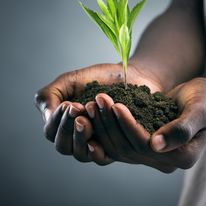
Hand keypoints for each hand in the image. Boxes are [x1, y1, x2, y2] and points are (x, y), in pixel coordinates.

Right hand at [35, 62, 161, 160]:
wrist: (131, 74)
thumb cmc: (100, 77)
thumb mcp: (70, 81)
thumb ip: (50, 94)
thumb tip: (46, 116)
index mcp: (65, 121)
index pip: (51, 130)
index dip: (57, 120)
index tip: (70, 104)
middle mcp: (78, 135)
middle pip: (63, 146)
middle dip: (67, 129)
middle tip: (77, 110)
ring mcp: (96, 143)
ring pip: (80, 154)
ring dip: (79, 138)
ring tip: (86, 120)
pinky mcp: (115, 148)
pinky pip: (101, 159)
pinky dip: (96, 153)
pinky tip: (97, 143)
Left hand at [85, 77, 205, 170]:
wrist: (203, 98)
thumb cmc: (205, 100)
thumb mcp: (199, 111)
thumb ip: (181, 130)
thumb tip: (155, 145)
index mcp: (181, 157)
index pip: (146, 145)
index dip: (128, 125)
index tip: (115, 105)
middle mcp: (165, 160)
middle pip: (128, 147)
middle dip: (111, 123)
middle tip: (98, 100)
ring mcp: (153, 154)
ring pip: (120, 146)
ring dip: (105, 124)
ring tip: (94, 102)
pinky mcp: (143, 144)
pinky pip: (120, 140)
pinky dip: (108, 125)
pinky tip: (97, 109)